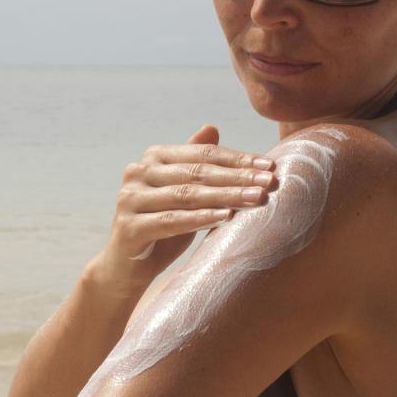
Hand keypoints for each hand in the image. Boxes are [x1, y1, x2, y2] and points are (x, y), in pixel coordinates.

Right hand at [88, 125, 275, 296]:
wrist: (126, 269)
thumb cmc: (161, 228)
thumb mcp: (182, 194)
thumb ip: (195, 164)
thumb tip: (212, 127)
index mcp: (153, 157)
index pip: (202, 154)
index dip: (237, 159)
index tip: (269, 165)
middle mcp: (137, 171)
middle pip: (197, 172)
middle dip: (238, 177)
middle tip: (270, 182)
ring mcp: (130, 198)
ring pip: (187, 195)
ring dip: (226, 196)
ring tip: (257, 199)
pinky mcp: (129, 226)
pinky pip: (172, 220)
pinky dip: (201, 218)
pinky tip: (227, 218)